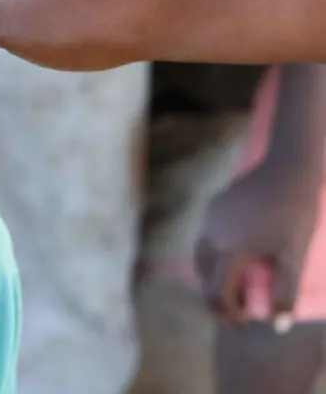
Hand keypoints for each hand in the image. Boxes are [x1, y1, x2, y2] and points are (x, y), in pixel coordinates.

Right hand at [196, 162, 318, 323]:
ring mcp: (208, 221)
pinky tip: (234, 253)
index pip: (216, 293)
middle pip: (204, 277)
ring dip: (212, 275)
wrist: (287, 171)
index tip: (243, 321)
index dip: (228, 313)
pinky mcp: (212, 207)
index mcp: (230, 253)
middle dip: (216, 297)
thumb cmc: (295, 215)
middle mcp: (211, 238)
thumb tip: (279, 326)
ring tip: (232, 284)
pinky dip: (215, 253)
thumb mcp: (294, 257)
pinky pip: (206, 237)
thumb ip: (285, 293)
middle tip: (235, 310)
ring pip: (201, 257)